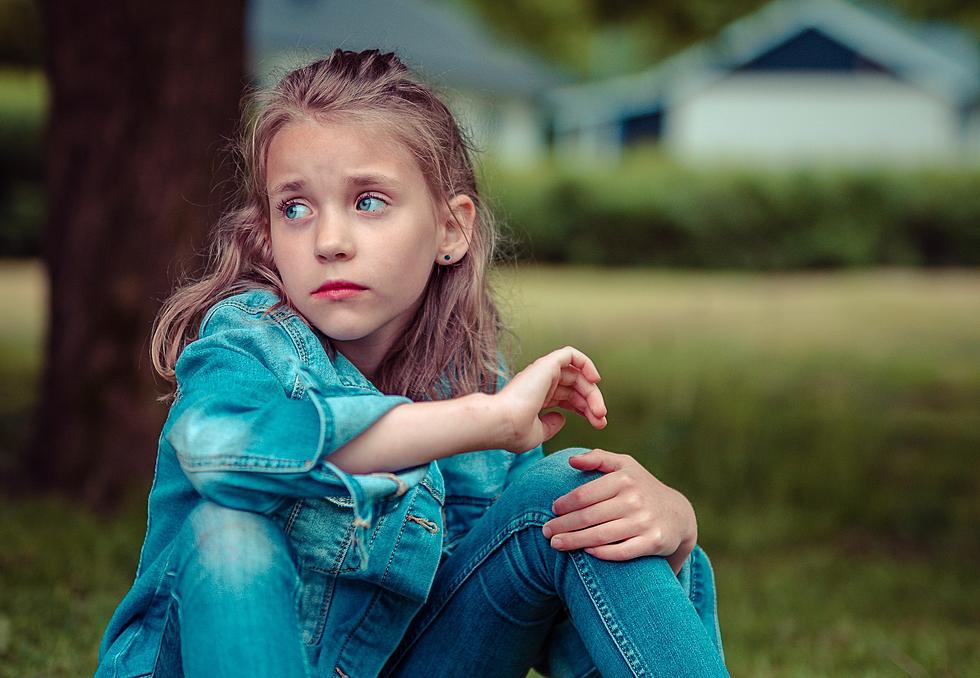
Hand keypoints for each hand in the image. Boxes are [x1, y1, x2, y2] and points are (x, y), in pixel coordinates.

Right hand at [494, 346, 606, 453]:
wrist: (501, 423)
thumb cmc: (513, 432)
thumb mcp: (537, 434)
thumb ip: (550, 426)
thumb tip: (562, 418)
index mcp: (536, 398)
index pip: (567, 398)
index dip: (585, 410)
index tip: (598, 424)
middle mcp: (540, 383)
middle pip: (575, 388)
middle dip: (592, 403)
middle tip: (601, 420)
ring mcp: (542, 373)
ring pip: (577, 375)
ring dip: (592, 392)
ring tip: (600, 411)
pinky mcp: (546, 364)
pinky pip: (570, 355)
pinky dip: (586, 363)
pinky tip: (595, 380)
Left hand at [540, 449, 696, 574]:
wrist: (677, 514)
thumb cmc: (640, 487)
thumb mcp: (624, 465)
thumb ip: (598, 458)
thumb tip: (571, 460)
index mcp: (624, 478)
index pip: (585, 494)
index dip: (565, 504)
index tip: (552, 510)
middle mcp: (635, 499)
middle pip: (589, 516)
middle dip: (563, 525)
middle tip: (546, 532)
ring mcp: (645, 522)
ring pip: (601, 535)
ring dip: (574, 541)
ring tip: (556, 544)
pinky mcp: (653, 542)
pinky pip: (621, 551)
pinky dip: (601, 553)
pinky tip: (586, 552)